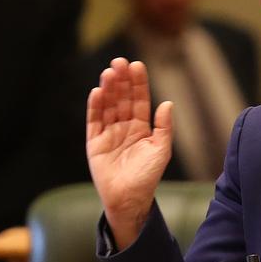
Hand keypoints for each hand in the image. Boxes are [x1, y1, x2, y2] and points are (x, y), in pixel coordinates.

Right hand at [87, 57, 172, 248]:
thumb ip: (164, 127)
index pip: (138, 100)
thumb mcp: (161, 150)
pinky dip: (95, 107)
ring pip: (107, 105)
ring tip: (109, 73)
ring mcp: (108, 133)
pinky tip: (98, 92)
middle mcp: (123, 127)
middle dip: (121, 80)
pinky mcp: (94, 142)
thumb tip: (167, 103)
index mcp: (141, 127)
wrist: (129, 199)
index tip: (137, 65)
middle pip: (121, 98)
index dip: (138, 83)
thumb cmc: (148, 176)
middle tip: (120, 62)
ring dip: (108, 89)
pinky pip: (94, 121)